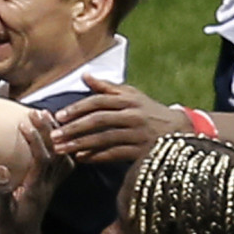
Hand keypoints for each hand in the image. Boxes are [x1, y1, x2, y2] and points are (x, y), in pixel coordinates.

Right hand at [0, 110, 74, 233]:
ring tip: (48, 118)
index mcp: (35, 188)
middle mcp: (47, 184)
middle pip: (55, 152)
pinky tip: (56, 138)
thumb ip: (2, 190)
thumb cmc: (10, 228)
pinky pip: (63, 164)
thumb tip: (1, 168)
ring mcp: (51, 185)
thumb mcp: (1, 210)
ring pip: (62, 156)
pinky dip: (62, 148)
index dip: (35, 140)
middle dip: (48, 131)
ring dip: (56, 136)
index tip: (24, 124)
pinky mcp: (51, 186)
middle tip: (38, 112)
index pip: (41, 158)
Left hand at [51, 74, 188, 163]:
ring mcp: (138, 133)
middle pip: (99, 120)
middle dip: (74, 128)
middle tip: (54, 135)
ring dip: (81, 144)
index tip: (58, 116)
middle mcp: (133, 115)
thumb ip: (107, 87)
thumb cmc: (148, 110)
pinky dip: (97, 156)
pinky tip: (81, 158)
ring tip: (61, 149)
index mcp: (128, 100)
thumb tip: (85, 75)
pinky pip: (115, 154)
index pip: (99, 101)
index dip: (77, 108)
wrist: (179, 130)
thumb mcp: (131, 95)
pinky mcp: (142, 150)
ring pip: (105, 138)